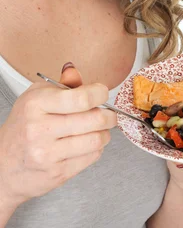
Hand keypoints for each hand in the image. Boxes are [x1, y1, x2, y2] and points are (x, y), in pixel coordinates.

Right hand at [0, 62, 116, 206]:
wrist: (3, 166)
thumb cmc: (23, 127)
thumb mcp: (36, 97)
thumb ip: (61, 85)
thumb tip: (75, 72)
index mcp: (36, 104)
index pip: (81, 98)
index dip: (99, 93)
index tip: (102, 93)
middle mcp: (40, 129)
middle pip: (94, 119)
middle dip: (109, 115)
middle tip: (109, 113)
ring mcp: (47, 154)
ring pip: (96, 140)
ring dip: (105, 133)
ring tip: (101, 129)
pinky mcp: (56, 173)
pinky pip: (91, 157)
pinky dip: (97, 148)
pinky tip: (89, 143)